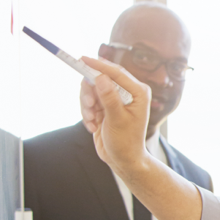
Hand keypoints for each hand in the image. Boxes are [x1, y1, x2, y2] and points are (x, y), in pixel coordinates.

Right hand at [78, 57, 150, 172]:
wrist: (122, 159)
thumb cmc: (126, 142)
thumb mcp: (117, 120)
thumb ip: (109, 98)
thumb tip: (101, 77)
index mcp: (138, 92)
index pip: (116, 72)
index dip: (98, 65)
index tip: (81, 59)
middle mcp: (128, 92)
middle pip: (100, 78)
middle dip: (90, 92)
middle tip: (89, 107)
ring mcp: (115, 98)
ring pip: (91, 89)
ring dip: (87, 105)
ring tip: (92, 121)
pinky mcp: (104, 106)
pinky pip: (88, 100)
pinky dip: (86, 113)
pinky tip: (93, 126)